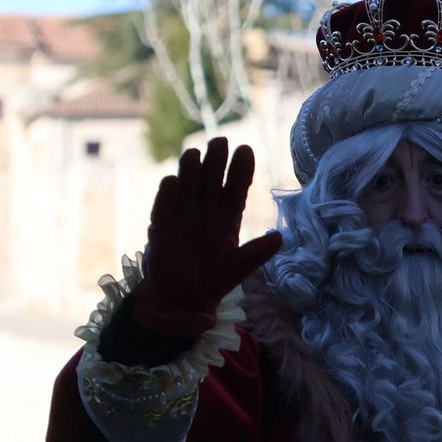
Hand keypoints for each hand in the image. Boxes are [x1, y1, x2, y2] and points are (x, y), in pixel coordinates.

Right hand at [130, 137, 281, 337]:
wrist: (181, 301)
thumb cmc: (212, 281)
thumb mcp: (238, 269)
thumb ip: (256, 253)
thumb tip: (280, 237)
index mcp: (227, 218)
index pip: (236, 188)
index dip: (241, 170)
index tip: (246, 150)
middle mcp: (206, 211)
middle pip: (212, 180)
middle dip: (216, 161)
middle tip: (220, 141)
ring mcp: (183, 216)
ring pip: (188, 186)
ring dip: (191, 170)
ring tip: (195, 153)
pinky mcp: (161, 226)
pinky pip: (164, 206)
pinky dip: (167, 195)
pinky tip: (172, 182)